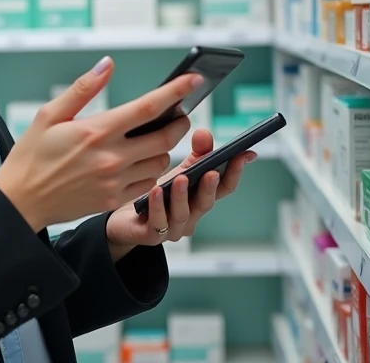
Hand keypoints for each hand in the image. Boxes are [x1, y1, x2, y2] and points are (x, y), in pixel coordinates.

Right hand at [0, 56, 193, 231]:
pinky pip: (148, 183)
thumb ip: (84, 88)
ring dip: (166, 147)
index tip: (193, 80)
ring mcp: (115, 181)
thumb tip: (108, 64)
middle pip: (166, 137)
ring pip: (161, 162)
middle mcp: (111, 157)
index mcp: (96, 131)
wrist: (21, 200)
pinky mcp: (113, 199)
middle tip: (180, 114)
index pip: (148, 107)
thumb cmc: (32, 154)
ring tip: (156, 138)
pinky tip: (142, 161)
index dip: (175, 91)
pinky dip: (153, 169)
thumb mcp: (50, 114)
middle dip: (180, 123)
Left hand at [103, 128, 255, 259]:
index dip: (236, 171)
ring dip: (183, 196)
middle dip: (211, 187)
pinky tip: (156, 191)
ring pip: (183, 214)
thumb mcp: (177, 170)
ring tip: (181, 178)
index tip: (246, 153)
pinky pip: (157, 222)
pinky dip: (158, 206)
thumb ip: (195, 154)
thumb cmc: (155, 194)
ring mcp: (173, 229)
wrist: (124, 220)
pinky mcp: (151, 235)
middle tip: (212, 171)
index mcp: (200, 199)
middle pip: (206, 203)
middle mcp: (191, 217)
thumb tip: (204, 133)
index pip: (224, 187)